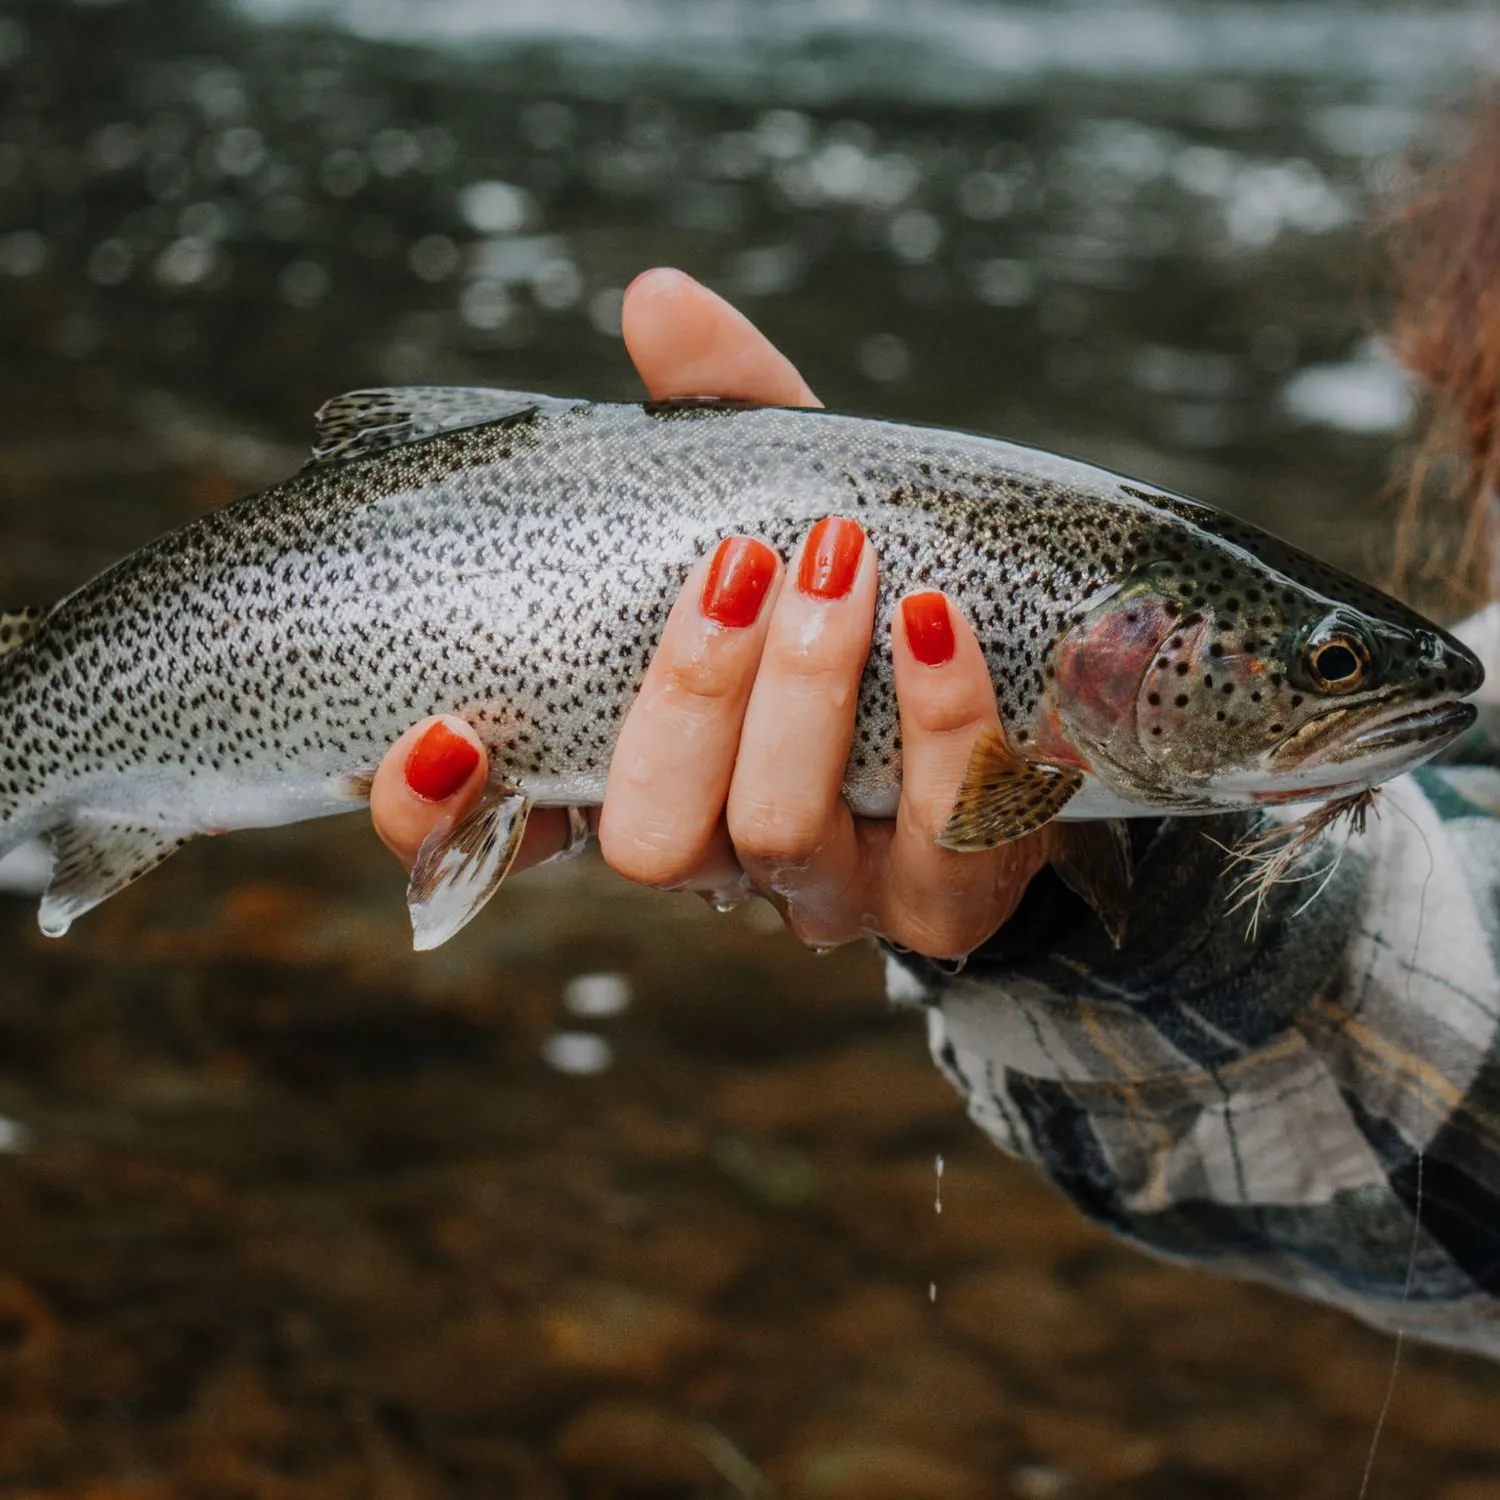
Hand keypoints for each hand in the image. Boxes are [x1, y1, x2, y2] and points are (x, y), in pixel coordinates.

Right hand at [370, 267, 1049, 957]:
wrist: (1027, 697)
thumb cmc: (867, 604)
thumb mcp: (791, 502)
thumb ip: (720, 417)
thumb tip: (659, 298)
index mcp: (641, 774)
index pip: (497, 836)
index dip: (440, 815)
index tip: (445, 729)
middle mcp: (719, 852)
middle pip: (647, 838)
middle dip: (681, 700)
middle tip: (734, 568)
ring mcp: (830, 887)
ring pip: (772, 835)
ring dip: (796, 694)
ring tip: (837, 559)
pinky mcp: (945, 897)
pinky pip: (938, 835)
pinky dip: (940, 718)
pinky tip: (938, 617)